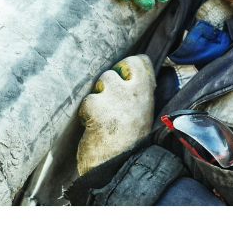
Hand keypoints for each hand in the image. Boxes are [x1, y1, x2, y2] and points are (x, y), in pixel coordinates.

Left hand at [76, 55, 156, 173]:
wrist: (119, 169)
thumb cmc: (130, 145)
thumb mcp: (143, 116)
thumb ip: (137, 97)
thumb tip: (127, 79)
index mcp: (146, 94)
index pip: (139, 62)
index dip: (127, 68)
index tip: (123, 80)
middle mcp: (132, 92)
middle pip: (113, 71)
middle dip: (107, 84)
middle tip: (108, 105)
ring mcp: (114, 97)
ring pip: (99, 83)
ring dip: (96, 99)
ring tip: (101, 119)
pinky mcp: (96, 106)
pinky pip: (87, 101)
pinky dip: (86, 114)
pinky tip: (92, 127)